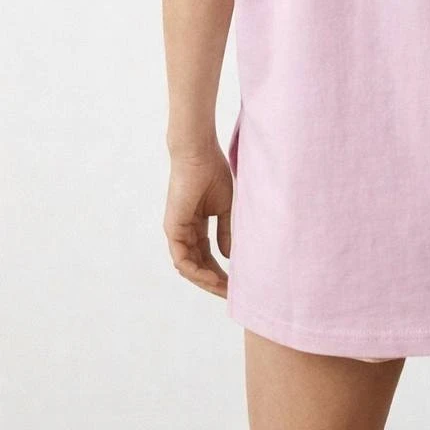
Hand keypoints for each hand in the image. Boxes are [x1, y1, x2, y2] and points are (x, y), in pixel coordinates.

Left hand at [163, 148, 231, 298]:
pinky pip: (182, 260)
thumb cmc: (213, 173)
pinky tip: (212, 277)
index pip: (208, 257)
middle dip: (215, 282)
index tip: (238, 283)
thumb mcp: (226, 208)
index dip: (222, 272)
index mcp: (196, 226)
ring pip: (190, 268)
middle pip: (199, 266)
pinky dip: (196, 272)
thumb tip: (229, 256)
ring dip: (207, 281)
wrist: (199, 154)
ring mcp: (177, 232)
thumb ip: (226, 231)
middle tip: (233, 293)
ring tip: (226, 289)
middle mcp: (185, 232)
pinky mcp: (173, 230)